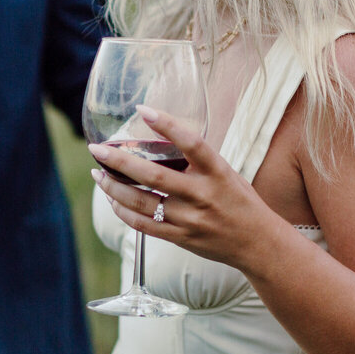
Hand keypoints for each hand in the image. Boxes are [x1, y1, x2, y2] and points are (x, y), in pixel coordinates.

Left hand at [89, 106, 289, 273]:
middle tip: (97, 148)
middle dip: (120, 161)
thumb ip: (197, 162)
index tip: (143, 109)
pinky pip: (143, 225)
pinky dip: (123, 212)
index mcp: (218, 173)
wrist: (257, 243)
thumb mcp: (226, 174)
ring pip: (141, 202)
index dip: (168, 124)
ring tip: (98, 173)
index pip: (192, 142)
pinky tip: (112, 200)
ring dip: (113, 187)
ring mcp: (190, 219)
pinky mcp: (180, 238)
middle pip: (154, 176)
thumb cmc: (240, 202)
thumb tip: (161, 142)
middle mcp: (202, 195)